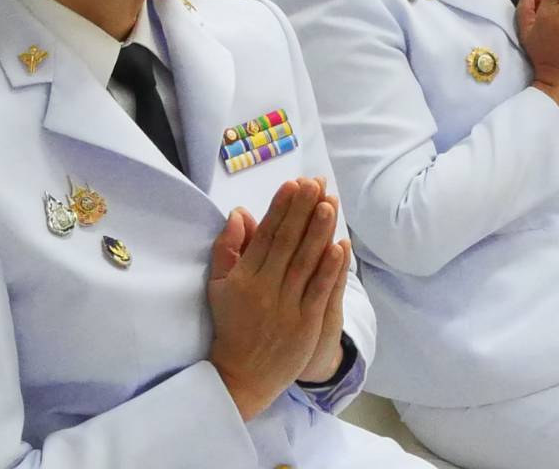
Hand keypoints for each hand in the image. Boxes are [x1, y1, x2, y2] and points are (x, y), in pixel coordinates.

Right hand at [206, 177, 345, 420]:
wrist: (242, 375)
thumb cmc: (232, 325)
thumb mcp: (218, 286)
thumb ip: (228, 248)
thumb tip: (239, 212)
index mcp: (243, 277)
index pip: (265, 236)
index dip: (280, 208)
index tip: (292, 184)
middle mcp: (264, 288)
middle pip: (287, 243)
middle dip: (302, 210)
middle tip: (316, 183)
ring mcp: (286, 306)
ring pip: (305, 262)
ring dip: (319, 231)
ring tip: (329, 204)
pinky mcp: (305, 324)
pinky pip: (320, 291)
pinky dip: (331, 268)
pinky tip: (340, 246)